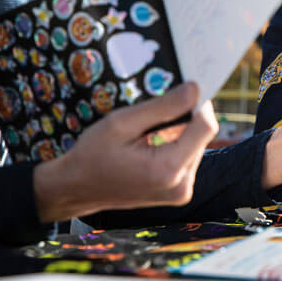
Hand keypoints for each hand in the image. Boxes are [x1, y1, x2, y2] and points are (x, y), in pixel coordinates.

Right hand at [33, 82, 216, 222]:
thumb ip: (162, 107)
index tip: (185, 88)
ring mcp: (181, 192)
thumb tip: (194, 89)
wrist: (76, 189)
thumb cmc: (92, 156)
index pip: (206, 127)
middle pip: (202, 136)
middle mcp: (181, 186)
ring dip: (179, 131)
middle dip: (185, 117)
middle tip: (157, 107)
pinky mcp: (178, 192)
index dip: (198, 103)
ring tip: (148, 130)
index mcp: (168, 170)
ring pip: (196, 145)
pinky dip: (175, 144)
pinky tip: (151, 142)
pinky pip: (187, 158)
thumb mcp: (122, 123)